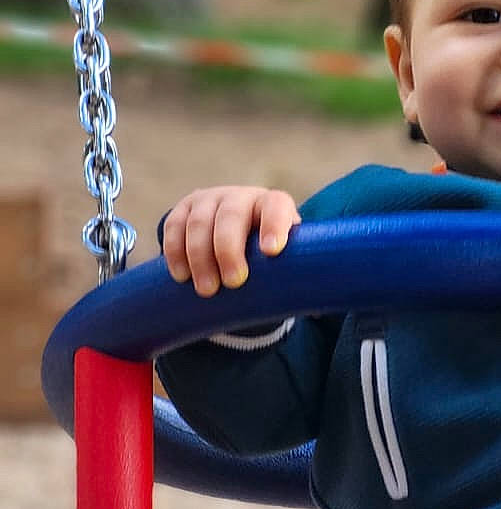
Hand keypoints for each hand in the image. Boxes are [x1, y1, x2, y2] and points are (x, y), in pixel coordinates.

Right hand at [162, 186, 300, 296]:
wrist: (236, 231)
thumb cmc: (267, 252)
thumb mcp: (284, 256)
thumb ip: (297, 274)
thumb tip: (319, 312)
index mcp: (272, 204)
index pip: (276, 207)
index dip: (275, 226)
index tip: (272, 252)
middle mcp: (241, 197)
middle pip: (231, 217)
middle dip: (229, 250)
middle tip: (232, 283)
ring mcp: (209, 200)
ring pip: (199, 223)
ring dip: (200, 257)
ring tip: (207, 290)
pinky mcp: (184, 209)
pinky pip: (174, 226)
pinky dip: (175, 251)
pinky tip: (181, 276)